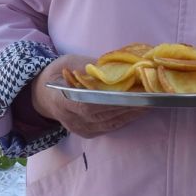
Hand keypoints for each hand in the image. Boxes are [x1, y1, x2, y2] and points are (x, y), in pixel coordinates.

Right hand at [25, 55, 146, 138]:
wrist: (43, 94)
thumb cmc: (58, 73)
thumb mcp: (70, 61)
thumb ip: (92, 66)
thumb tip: (121, 65)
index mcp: (61, 99)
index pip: (87, 104)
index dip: (111, 100)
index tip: (131, 92)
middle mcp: (70, 119)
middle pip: (103, 114)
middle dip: (129, 104)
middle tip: (151, 93)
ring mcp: (79, 129)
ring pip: (110, 122)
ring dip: (132, 112)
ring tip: (151, 100)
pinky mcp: (87, 133)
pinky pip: (110, 127)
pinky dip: (126, 118)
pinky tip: (140, 109)